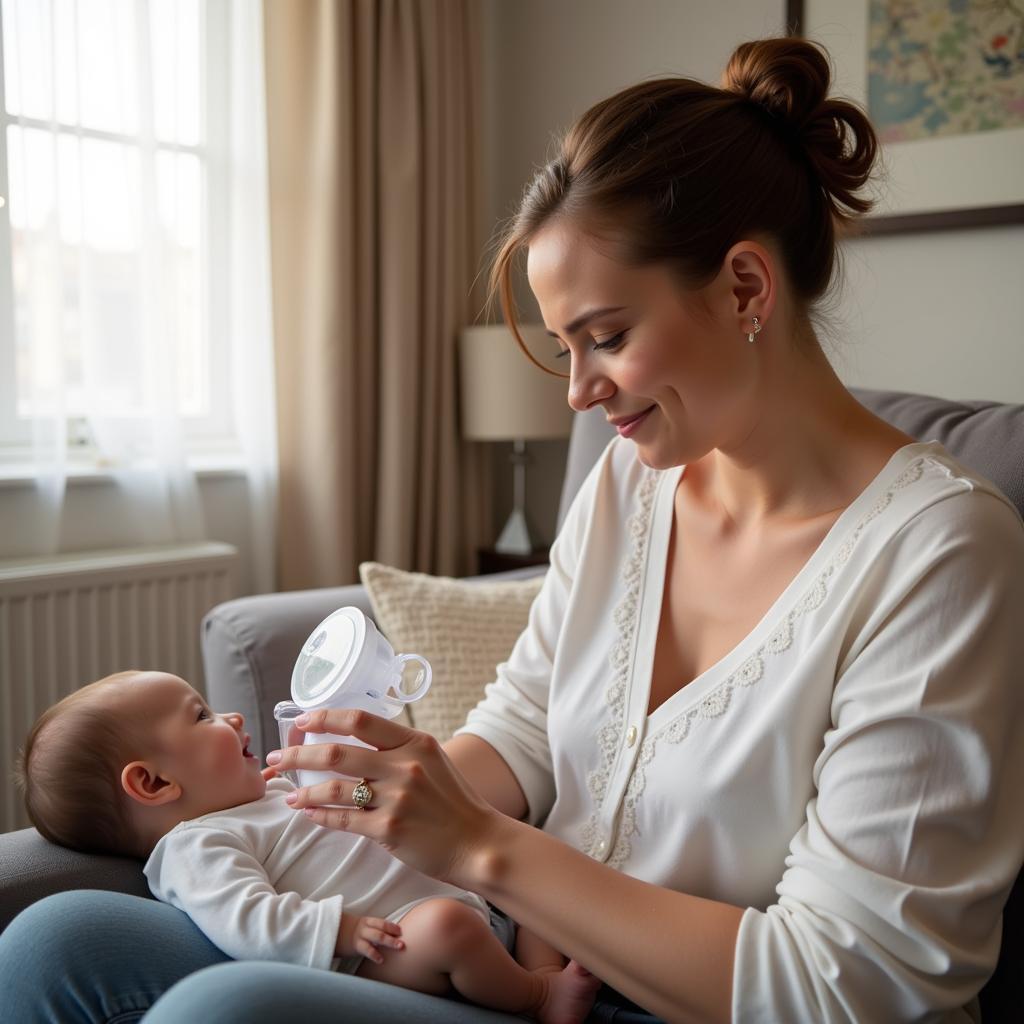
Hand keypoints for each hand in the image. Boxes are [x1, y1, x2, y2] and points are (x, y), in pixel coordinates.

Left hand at [265, 710, 499, 883]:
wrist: (478, 842)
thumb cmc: (454, 802)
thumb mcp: (433, 761)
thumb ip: (400, 750)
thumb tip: (359, 740)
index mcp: (415, 743)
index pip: (360, 720)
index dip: (325, 717)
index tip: (302, 720)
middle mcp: (404, 766)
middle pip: (337, 752)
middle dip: (298, 754)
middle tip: (277, 759)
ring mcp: (397, 798)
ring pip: (333, 788)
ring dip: (303, 791)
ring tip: (288, 794)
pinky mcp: (389, 830)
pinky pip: (343, 820)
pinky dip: (320, 816)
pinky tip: (307, 814)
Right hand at [338, 912, 403, 963]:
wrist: (329, 933)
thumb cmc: (346, 934)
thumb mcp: (358, 929)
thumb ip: (369, 932)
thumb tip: (385, 939)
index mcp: (366, 921)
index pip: (381, 922)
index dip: (391, 926)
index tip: (401, 931)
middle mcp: (364, 927)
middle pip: (381, 929)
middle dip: (394, 935)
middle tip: (404, 942)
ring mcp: (359, 935)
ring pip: (377, 936)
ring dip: (389, 942)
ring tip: (399, 947)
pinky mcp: (354, 945)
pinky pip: (366, 949)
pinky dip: (375, 954)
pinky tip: (381, 960)